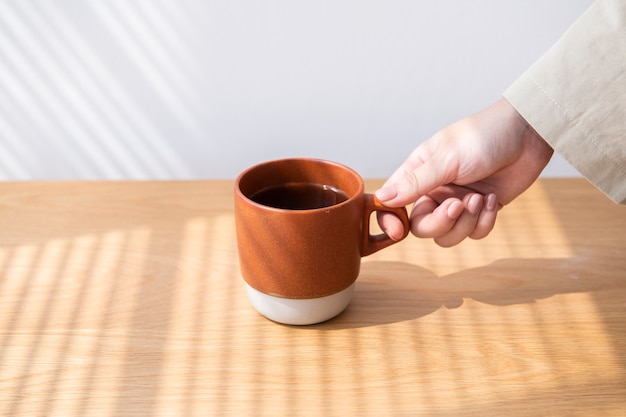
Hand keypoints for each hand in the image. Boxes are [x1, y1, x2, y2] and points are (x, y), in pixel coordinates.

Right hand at [376, 98, 553, 246]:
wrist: (528, 134)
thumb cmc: (484, 136)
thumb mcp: (446, 159)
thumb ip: (415, 183)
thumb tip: (382, 199)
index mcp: (419, 173)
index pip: (393, 204)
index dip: (391, 221)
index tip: (399, 232)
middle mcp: (435, 191)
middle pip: (422, 226)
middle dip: (441, 222)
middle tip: (459, 205)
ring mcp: (458, 202)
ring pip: (449, 235)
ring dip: (466, 223)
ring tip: (480, 198)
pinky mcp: (481, 210)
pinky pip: (475, 233)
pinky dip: (485, 221)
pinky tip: (493, 199)